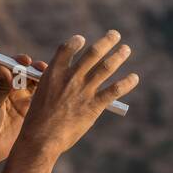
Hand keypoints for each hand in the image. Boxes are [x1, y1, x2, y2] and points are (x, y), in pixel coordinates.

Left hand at [0, 53, 47, 172]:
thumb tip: (3, 67)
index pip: (10, 67)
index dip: (19, 62)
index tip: (25, 61)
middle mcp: (9, 89)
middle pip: (25, 73)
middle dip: (34, 69)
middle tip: (42, 68)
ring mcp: (20, 101)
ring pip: (34, 85)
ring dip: (42, 80)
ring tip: (51, 79)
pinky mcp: (29, 113)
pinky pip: (40, 100)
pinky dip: (47, 95)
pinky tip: (53, 93)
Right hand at [18, 30, 139, 160]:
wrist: (41, 138)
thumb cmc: (38, 120)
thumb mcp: (41, 95)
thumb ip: (56, 84)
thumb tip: (71, 80)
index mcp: (53, 73)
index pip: (67, 49)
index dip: (75, 42)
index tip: (82, 39)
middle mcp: (71, 78)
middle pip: (93, 53)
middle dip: (106, 42)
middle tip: (115, 34)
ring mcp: (83, 91)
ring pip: (106, 67)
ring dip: (118, 56)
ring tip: (126, 49)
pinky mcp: (94, 106)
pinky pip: (114, 90)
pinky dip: (126, 83)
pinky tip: (134, 78)